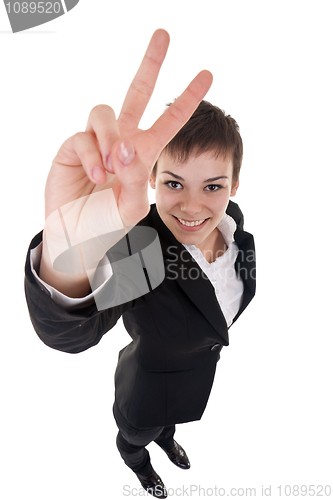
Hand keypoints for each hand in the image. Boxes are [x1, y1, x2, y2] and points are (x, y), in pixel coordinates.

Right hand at [41, 29, 212, 293]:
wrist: (77, 238)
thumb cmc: (107, 224)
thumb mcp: (131, 206)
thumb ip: (134, 177)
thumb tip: (126, 145)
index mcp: (143, 153)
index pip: (169, 121)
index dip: (187, 98)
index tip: (207, 74)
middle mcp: (121, 141)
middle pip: (136, 93)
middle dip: (151, 64)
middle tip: (165, 34)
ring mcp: (96, 142)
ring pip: (106, 112)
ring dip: (113, 138)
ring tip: (114, 167)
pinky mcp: (73, 147)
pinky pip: (84, 136)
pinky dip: (94, 157)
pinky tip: (99, 176)